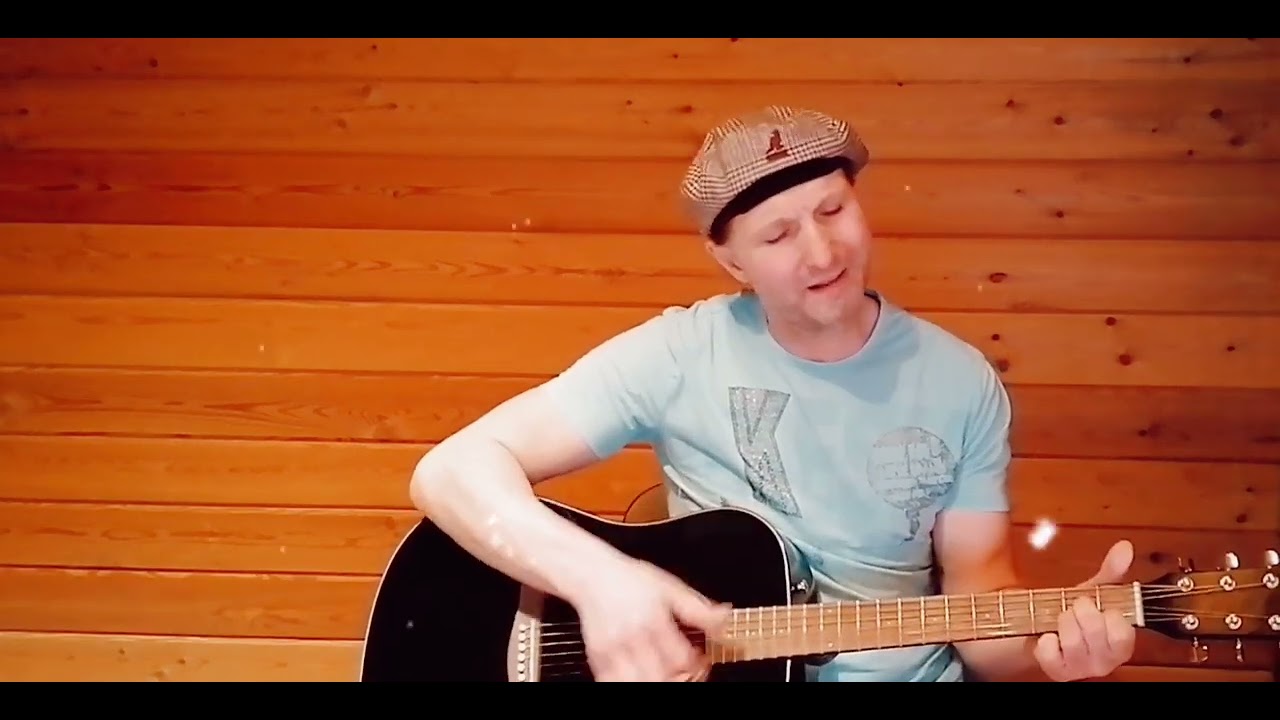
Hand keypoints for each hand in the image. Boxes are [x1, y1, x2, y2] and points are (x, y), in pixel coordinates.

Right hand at [570, 556, 730, 681]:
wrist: (592, 574)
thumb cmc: (630, 579)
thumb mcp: (669, 586)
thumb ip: (698, 608)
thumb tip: (725, 617)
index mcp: (653, 619)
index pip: (681, 658)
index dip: (698, 665)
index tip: (701, 659)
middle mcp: (632, 638)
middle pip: (661, 677)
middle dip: (679, 678)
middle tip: (686, 670)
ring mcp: (612, 651)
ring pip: (639, 683)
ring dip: (657, 682)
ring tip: (665, 673)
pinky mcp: (597, 658)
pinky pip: (615, 683)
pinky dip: (632, 682)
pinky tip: (642, 674)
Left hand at [1033, 540, 1137, 680]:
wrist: (1040, 632)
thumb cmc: (1073, 615)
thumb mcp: (1093, 593)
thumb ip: (1111, 573)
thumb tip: (1125, 547)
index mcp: (1119, 643)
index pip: (1123, 634)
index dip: (1109, 615)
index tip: (1098, 604)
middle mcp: (1105, 661)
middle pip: (1096, 632)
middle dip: (1081, 611)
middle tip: (1074, 606)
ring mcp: (1081, 669)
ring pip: (1074, 643)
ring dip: (1063, 623)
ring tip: (1060, 618)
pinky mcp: (1057, 672)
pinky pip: (1051, 655)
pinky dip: (1045, 642)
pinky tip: (1047, 636)